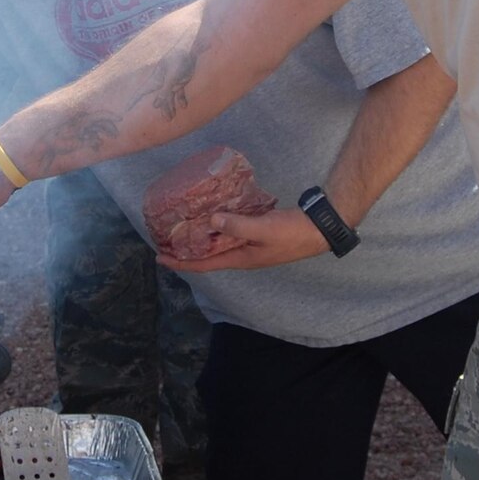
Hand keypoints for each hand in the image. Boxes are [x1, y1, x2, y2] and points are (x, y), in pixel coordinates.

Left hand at [157, 208, 327, 272]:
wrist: (319, 229)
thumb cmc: (291, 233)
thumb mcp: (263, 229)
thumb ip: (238, 226)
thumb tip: (210, 221)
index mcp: (240, 259)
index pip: (203, 264)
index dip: (180, 262)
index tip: (159, 256)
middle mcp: (241, 255)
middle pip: (207, 256)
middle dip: (185, 251)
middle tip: (165, 240)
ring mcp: (250, 246)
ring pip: (218, 244)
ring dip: (200, 239)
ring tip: (182, 228)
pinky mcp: (256, 234)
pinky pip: (230, 232)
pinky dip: (217, 226)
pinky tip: (212, 214)